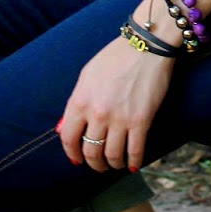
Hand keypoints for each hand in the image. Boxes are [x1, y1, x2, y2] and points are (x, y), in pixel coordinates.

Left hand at [57, 35, 174, 172]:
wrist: (145, 46)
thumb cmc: (115, 58)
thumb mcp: (86, 75)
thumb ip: (76, 102)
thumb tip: (66, 127)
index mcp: (80, 101)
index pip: (68, 138)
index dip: (71, 153)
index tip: (76, 159)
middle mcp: (97, 113)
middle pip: (90, 151)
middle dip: (93, 163)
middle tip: (98, 166)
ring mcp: (120, 119)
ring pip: (112, 155)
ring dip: (113, 165)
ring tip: (115, 164)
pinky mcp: (141, 121)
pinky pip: (135, 150)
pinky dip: (134, 161)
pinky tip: (133, 164)